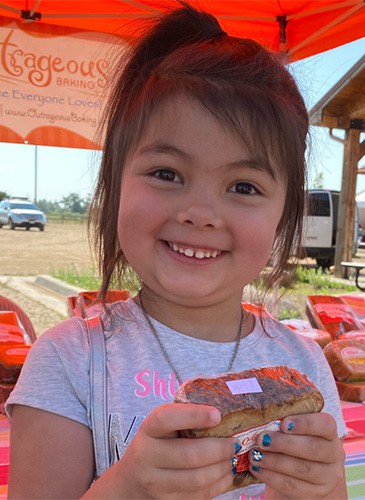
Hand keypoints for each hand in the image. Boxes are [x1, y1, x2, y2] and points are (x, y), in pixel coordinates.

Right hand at [84, 403, 234, 498]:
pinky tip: (226, 474)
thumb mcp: (160, 429)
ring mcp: (156, 483)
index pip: (166, 419)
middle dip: (220, 449)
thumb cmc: (154, 445)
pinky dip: (219, 484)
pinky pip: (199, 496)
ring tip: (232, 459)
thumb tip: (221, 413)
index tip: (217, 414)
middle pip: (190, 454)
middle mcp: (147, 456)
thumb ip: (182, 420)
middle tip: (234, 443)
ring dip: (222, 468)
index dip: (193, 415)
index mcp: (148, 430)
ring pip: (198, 478)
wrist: (130, 481)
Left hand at [247, 412, 346, 498]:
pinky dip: (272, 477)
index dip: (304, 423)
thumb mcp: (293, 428)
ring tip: (255, 456)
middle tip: (262, 439)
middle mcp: (333, 454)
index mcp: (329, 432)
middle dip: (284, 444)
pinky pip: (293, 486)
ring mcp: (327, 476)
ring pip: (302, 469)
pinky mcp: (315, 493)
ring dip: (275, 462)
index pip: (325, 424)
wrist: (300, 471)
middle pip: (312, 448)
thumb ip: (283, 420)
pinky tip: (257, 469)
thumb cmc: (294, 440)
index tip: (283, 423)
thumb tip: (259, 411)